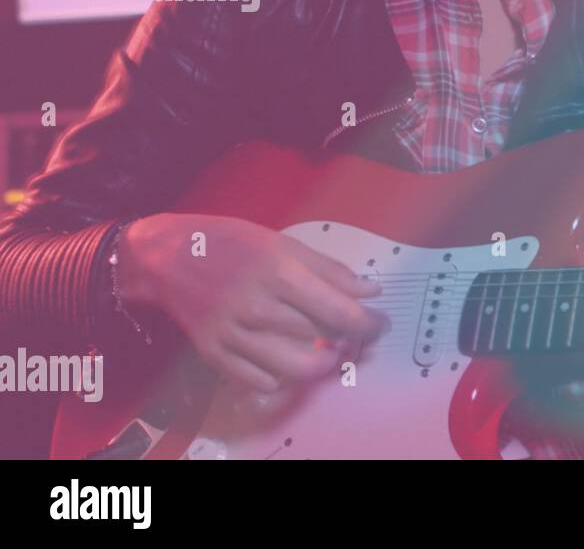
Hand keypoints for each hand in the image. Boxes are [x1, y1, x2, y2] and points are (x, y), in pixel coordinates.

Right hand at [117, 214, 386, 392]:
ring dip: (322, 364)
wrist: (165, 257)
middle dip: (349, 342)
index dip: (368, 324)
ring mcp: (232, 333)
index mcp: (278, 271)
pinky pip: (260, 381)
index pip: (339, 311)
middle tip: (357, 337)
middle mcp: (255, 305)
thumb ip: (329, 269)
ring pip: (295, 368)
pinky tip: (289, 359)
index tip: (379, 324)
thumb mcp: (282, 243)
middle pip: (321, 339)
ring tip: (329, 351)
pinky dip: (283, 377)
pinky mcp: (213, 353)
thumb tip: (369, 291)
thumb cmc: (229, 243)